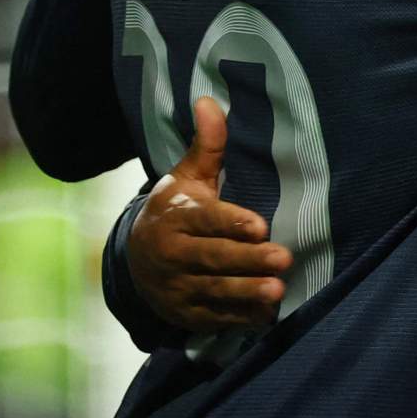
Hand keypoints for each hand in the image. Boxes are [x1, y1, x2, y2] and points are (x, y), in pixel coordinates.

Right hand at [128, 96, 292, 331]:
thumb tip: (209, 99)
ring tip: (276, 291)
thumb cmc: (176, 211)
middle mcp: (173, 254)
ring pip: (215, 290)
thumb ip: (206, 145)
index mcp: (177, 217)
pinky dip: (239, 318)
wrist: (133, 260)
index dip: (231, 223)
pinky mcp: (186, 314)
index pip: (205, 220)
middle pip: (213, 258)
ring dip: (246, 293)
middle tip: (283, 259)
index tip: (259, 225)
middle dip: (248, 261)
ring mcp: (178, 287)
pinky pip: (214, 317)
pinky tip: (265, 314)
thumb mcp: (187, 177)